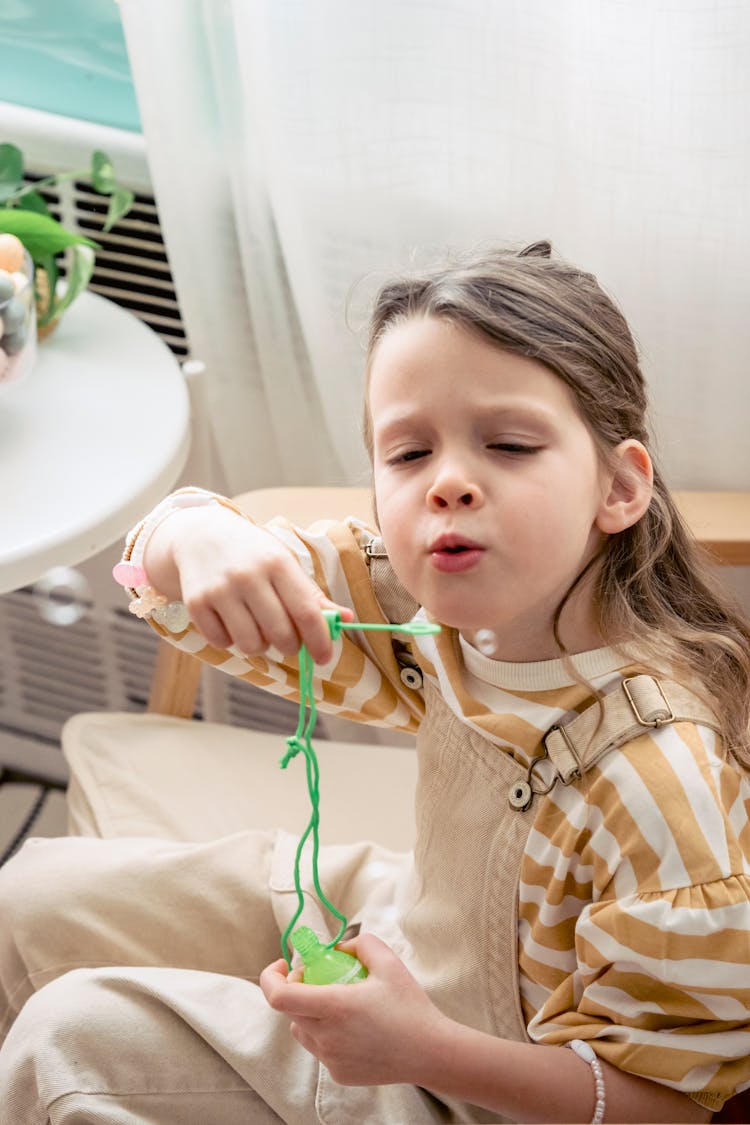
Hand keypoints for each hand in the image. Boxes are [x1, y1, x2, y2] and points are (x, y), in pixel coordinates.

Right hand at [145, 505, 351, 662]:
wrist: (199, 534)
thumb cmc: (252, 554)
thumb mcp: (283, 564)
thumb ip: (312, 595)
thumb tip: (347, 619)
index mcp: (278, 563)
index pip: (306, 612)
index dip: (319, 641)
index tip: (324, 658)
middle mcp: (249, 576)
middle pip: (280, 635)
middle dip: (289, 646)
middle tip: (287, 640)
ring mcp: (220, 590)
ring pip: (250, 644)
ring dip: (259, 645)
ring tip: (256, 627)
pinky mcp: (196, 603)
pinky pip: (222, 643)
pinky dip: (230, 641)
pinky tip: (231, 622)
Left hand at [260, 933, 447, 1086]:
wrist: (430, 1052)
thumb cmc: (409, 1006)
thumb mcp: (388, 961)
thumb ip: (359, 944)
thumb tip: (338, 949)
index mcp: (335, 1007)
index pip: (279, 997)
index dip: (271, 977)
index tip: (283, 965)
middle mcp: (327, 1036)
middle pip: (289, 1011)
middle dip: (294, 989)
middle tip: (316, 977)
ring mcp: (331, 1059)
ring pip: (301, 1030)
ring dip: (307, 1012)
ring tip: (336, 1003)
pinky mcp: (339, 1074)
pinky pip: (319, 1049)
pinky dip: (325, 1033)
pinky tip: (352, 1027)